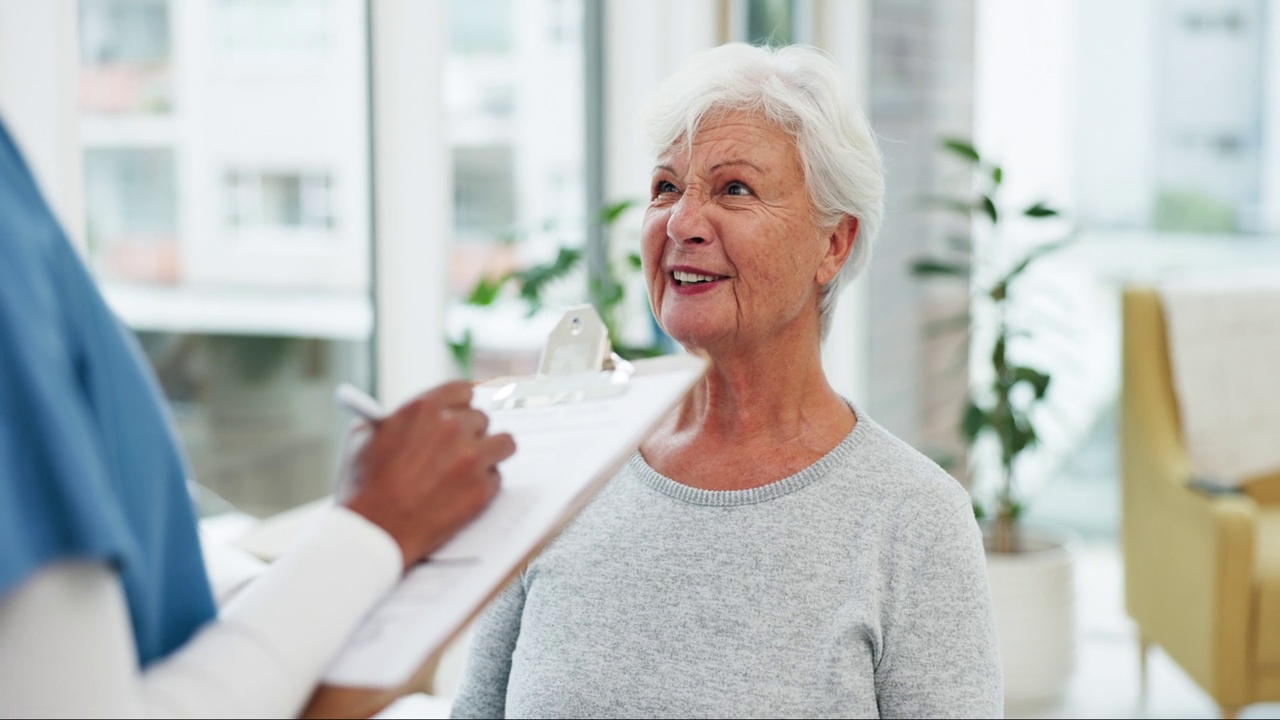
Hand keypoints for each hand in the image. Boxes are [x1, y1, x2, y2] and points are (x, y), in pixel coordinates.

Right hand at [343, 381, 515, 569]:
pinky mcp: (482, 488)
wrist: (375, 528)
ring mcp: (471, 457)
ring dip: (491, 454)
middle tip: (461, 449)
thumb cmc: (365, 486)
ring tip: (476, 467)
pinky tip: (463, 494)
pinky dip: (484, 486)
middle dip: (471, 434)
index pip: (463, 390)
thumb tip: (416, 417)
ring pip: (503, 443)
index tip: (462, 413)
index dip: (461, 405)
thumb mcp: (367, 438)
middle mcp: (452, 427)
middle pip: (481, 418)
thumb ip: (398, 421)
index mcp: (425, 408)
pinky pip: (496, 478)